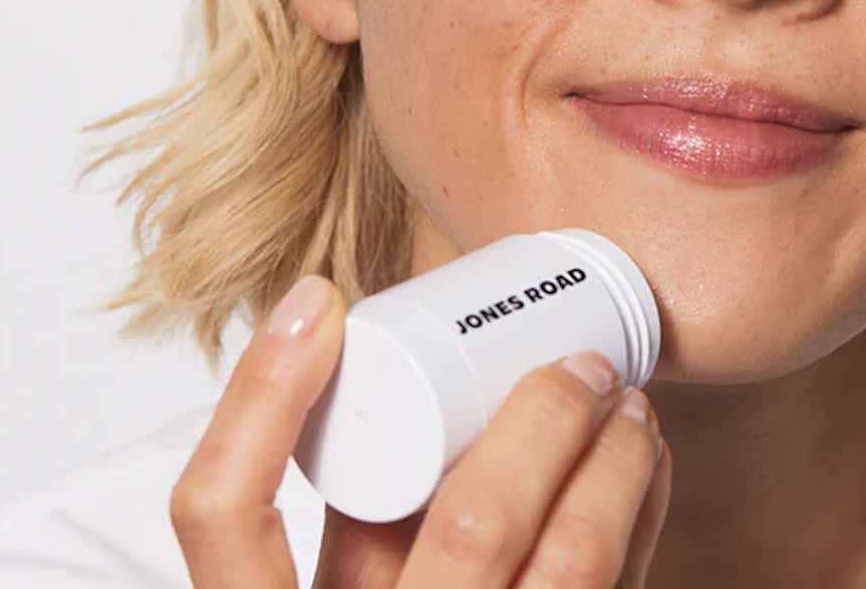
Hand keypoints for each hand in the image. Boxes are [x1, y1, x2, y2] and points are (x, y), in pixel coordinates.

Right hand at [169, 273, 672, 586]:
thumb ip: (356, 532)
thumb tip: (403, 378)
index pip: (222, 518)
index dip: (262, 398)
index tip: (319, 302)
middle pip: (471, 525)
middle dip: (545, 419)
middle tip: (574, 361)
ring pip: (572, 563)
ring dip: (616, 463)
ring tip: (627, 402)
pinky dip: (642, 518)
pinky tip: (643, 470)